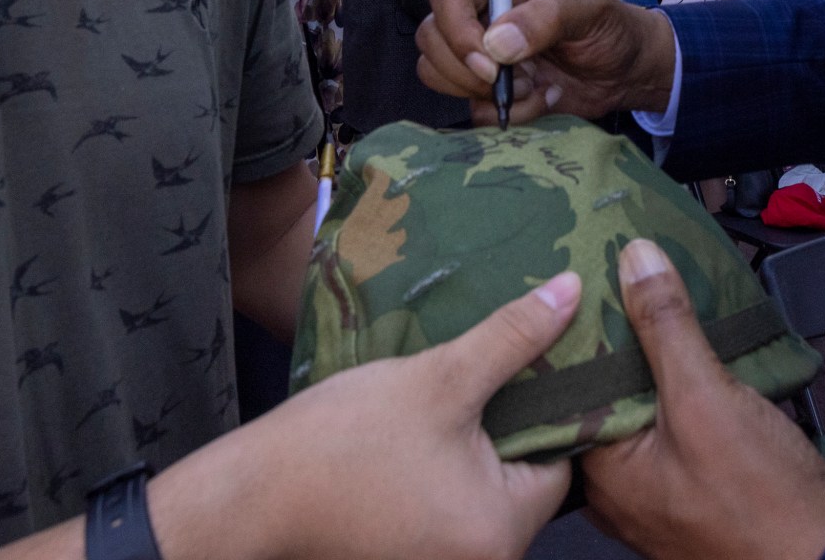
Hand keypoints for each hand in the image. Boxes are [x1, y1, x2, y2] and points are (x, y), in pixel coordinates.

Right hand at [148, 273, 583, 559]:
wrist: (251, 497)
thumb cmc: (344, 441)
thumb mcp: (440, 378)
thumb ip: (513, 338)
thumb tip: (572, 291)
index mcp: (503, 533)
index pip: (559, 460)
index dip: (544, 404)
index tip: (525, 361)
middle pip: (522, 477)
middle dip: (505, 424)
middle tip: (481, 373)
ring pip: (482, 489)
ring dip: (470, 445)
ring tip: (448, 396)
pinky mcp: (410, 556)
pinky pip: (447, 507)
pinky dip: (440, 472)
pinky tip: (418, 434)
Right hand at [416, 0, 675, 124]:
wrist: (628, 73)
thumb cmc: (611, 28)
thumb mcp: (589, 11)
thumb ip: (545, 18)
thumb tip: (495, 43)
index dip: (454, 25)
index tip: (489, 57)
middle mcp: (480, 18)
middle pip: (430, 37)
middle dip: (465, 68)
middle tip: (510, 78)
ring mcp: (482, 58)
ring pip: (436, 74)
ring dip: (481, 92)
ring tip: (531, 86)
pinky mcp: (490, 93)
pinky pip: (470, 110)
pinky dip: (504, 114)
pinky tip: (542, 99)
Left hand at [581, 242, 824, 559]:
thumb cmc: (767, 502)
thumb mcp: (707, 398)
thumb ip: (666, 326)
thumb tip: (634, 260)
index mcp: (602, 472)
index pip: (576, 382)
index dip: (586, 325)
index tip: (594, 274)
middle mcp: (619, 489)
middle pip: (611, 393)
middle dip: (625, 339)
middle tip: (632, 278)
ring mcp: (657, 493)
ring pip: (646, 409)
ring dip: (660, 363)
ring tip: (669, 306)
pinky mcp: (695, 490)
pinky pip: (675, 429)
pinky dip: (685, 393)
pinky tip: (703, 360)